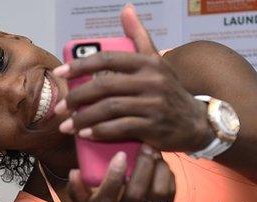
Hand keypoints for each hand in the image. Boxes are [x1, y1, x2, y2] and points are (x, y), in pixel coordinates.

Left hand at [54, 4, 213, 151]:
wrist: (196, 122)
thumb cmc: (168, 91)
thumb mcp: (157, 61)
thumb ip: (139, 36)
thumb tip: (126, 9)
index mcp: (147, 62)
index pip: (107, 59)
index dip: (80, 65)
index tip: (60, 73)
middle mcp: (152, 81)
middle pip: (104, 86)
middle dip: (77, 97)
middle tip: (60, 107)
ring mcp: (153, 104)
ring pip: (109, 109)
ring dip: (83, 118)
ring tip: (67, 126)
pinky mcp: (154, 127)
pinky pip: (120, 128)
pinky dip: (99, 132)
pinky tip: (86, 134)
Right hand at [67, 145, 174, 201]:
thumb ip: (76, 190)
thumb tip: (75, 171)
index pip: (108, 195)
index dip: (114, 174)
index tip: (120, 153)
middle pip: (136, 193)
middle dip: (142, 167)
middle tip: (145, 145)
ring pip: (157, 194)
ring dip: (158, 170)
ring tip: (156, 152)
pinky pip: (170, 197)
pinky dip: (168, 178)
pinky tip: (163, 165)